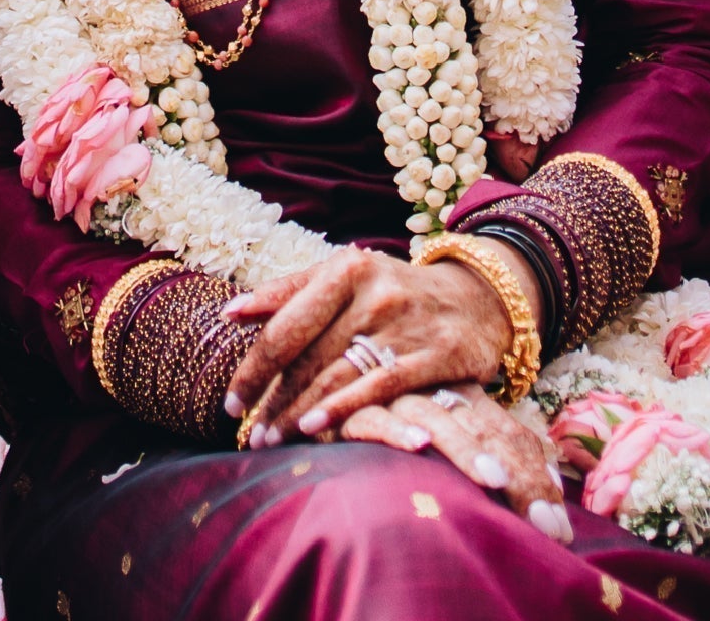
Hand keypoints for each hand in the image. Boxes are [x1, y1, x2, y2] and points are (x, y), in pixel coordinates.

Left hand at [219, 247, 508, 447]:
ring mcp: (404, 323)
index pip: (283, 326)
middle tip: (250, 434)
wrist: (479, 298)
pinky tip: (316, 430)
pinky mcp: (435, 353)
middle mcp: (373, 293)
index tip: (230, 403)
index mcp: (344, 270)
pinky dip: (343, 408)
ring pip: (336, 375)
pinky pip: (379, 386)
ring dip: (299, 414)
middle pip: (306, 356)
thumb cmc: (394, 291)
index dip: (253, 369)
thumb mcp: (345, 277)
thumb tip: (232, 313)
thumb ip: (289, 292)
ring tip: (274, 440)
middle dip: (273, 401)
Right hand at [337, 384, 572, 540]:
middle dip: (516, 475)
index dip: (537, 474)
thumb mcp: (456, 433)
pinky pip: (376, 415)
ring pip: (438, 419)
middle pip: (483, 429)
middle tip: (540, 519)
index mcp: (465, 395)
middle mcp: (434, 392)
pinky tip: (418, 444)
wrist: (329, 402)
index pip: (510, 432)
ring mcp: (394, 397)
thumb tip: (555, 481)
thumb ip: (499, 449)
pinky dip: (397, 427)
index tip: (557, 524)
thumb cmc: (399, 426)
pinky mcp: (351, 410)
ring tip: (495, 481)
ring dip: (467, 450)